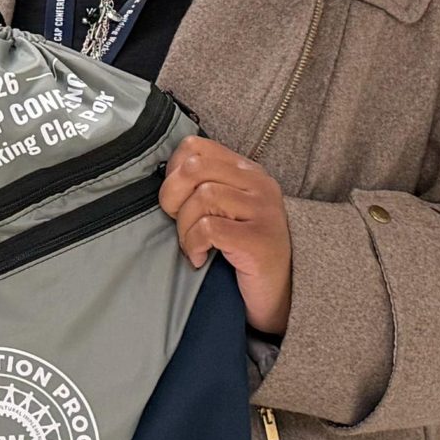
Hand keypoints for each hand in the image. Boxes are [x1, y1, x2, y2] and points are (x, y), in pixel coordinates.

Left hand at [159, 135, 293, 334]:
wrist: (277, 292)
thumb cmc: (240, 250)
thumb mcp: (224, 209)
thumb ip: (202, 185)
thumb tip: (162, 175)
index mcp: (246, 170)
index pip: (195, 146)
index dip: (172, 171)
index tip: (176, 200)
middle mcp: (259, 183)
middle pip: (194, 168)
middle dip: (172, 197)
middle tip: (178, 223)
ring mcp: (264, 210)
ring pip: (202, 197)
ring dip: (185, 227)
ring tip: (193, 246)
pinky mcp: (261, 239)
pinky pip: (210, 228)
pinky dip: (195, 244)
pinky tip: (200, 258)